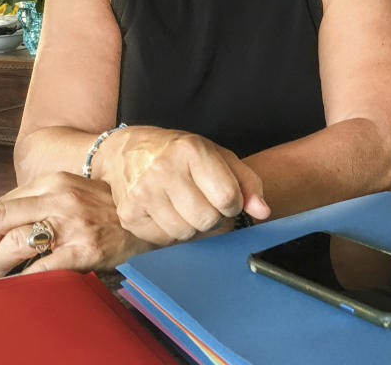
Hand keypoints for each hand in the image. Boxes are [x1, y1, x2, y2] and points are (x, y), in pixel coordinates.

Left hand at [0, 172, 154, 274]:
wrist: (153, 215)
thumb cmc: (111, 207)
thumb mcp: (78, 189)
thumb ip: (47, 198)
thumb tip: (9, 223)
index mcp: (57, 181)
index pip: (5, 202)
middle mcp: (62, 199)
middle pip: (0, 218)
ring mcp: (73, 225)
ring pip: (15, 245)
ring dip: (1, 263)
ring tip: (6, 269)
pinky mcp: (84, 251)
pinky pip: (39, 271)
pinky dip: (25, 280)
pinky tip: (26, 282)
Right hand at [93, 126, 270, 244]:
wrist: (127, 151)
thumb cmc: (180, 154)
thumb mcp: (218, 156)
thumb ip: (247, 182)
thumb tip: (263, 212)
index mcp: (191, 150)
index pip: (228, 198)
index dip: (233, 204)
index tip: (226, 198)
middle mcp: (164, 170)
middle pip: (207, 220)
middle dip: (213, 216)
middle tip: (203, 201)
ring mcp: (143, 193)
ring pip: (187, 234)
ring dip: (192, 226)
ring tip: (184, 205)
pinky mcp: (129, 214)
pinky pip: (164, 240)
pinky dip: (171, 232)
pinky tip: (166, 212)